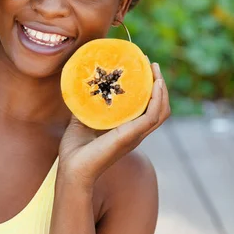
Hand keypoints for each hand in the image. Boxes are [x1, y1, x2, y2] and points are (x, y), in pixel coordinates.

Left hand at [58, 62, 170, 191]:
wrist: (72, 168)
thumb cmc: (75, 149)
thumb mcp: (81, 120)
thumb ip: (86, 104)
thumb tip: (81, 85)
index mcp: (127, 129)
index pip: (147, 108)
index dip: (149, 89)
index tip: (143, 68)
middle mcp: (135, 132)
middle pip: (159, 107)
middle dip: (158, 85)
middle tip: (152, 64)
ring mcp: (136, 135)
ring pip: (161, 111)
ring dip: (161, 89)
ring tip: (155, 71)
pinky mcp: (132, 136)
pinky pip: (153, 116)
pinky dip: (158, 100)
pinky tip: (156, 85)